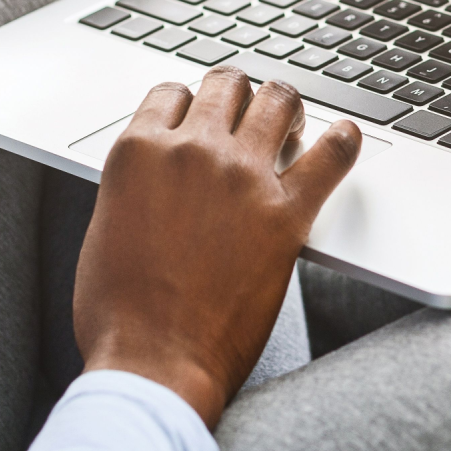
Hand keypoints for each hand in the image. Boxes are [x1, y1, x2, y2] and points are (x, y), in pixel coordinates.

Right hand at [75, 67, 361, 428]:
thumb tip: (154, 179)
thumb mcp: (104, 231)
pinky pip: (330, 156)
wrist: (154, 366)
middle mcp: (191, 150)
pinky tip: (345, 139)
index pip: (170, 94)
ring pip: (275, 100)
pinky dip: (343, 142)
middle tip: (247, 115)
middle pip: (225, 85)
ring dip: (284, 106)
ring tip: (291, 122)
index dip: (187, 104)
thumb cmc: (120, 314)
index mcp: (138, 153)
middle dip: (237, 95)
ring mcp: (241, 177)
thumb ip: (132, 188)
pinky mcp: (286, 213)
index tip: (197, 117)